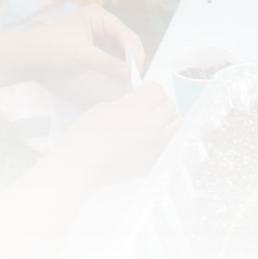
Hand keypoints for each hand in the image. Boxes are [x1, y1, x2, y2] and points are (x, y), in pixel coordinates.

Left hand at [1, 6, 142, 86]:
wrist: (27, 59)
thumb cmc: (49, 49)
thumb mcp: (80, 55)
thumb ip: (105, 63)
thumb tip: (128, 73)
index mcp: (98, 16)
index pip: (123, 32)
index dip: (133, 51)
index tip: (138, 68)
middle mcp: (101, 24)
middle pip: (125, 40)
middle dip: (131, 58)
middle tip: (137, 76)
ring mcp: (98, 37)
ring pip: (120, 50)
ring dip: (125, 64)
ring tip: (131, 79)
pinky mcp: (94, 50)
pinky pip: (111, 57)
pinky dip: (116, 67)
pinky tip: (121, 77)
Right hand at [50, 83, 178, 188]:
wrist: (78, 169)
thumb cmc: (85, 138)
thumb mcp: (106, 107)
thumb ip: (130, 101)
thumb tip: (143, 98)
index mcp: (137, 109)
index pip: (157, 89)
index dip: (149, 89)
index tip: (143, 92)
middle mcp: (151, 126)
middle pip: (169, 104)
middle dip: (158, 103)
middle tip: (146, 108)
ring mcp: (156, 145)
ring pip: (178, 122)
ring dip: (168, 119)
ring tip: (153, 122)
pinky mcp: (155, 160)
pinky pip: (171, 142)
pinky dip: (165, 138)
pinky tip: (150, 139)